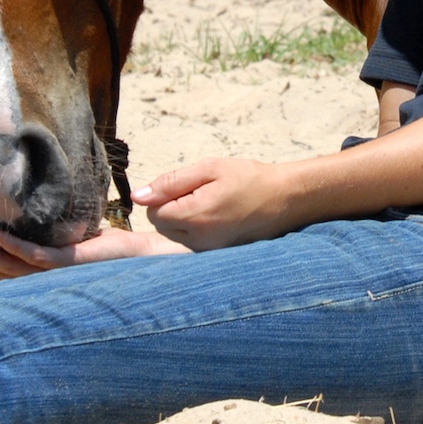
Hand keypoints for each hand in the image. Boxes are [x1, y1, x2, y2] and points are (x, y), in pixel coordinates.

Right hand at [0, 225, 186, 279]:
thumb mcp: (80, 239)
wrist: (157, 259)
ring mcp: (62, 274)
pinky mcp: (76, 264)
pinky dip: (16, 247)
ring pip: (13, 268)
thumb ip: (56, 235)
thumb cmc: (122, 251)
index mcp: (47, 274)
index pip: (3, 269)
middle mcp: (50, 279)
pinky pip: (40, 257)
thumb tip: (34, 216)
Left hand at [136, 158, 301, 249]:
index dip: (164, 194)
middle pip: (161, 225)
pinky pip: (189, 241)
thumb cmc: (247, 178)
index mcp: (194, 217)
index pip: (153, 212)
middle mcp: (198, 240)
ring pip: (173, 234)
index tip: (188, 185)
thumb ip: (171, 182)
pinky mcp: (214, 254)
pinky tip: (216, 216)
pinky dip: (194, 228)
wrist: (284, 199)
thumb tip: (138, 196)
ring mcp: (206, 251)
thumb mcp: (209, 169)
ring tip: (210, 203)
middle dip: (171, 207)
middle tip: (201, 192)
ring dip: (181, 218)